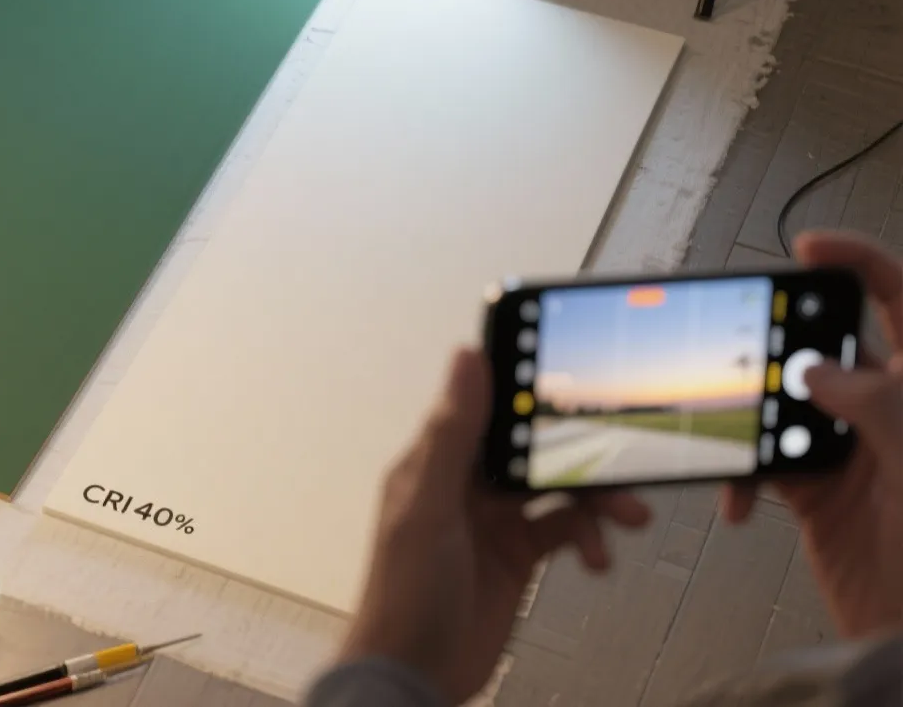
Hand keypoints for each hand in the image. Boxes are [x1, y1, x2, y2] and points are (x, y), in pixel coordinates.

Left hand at [340, 348, 650, 702]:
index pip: (488, 409)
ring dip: (596, 500)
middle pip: (535, 450)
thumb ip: (451, 435)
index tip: (576, 377)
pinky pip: (564, 530)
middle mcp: (466, 486)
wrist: (416, 673)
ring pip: (558, 489)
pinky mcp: (518, 555)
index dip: (529, 391)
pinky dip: (589, 538)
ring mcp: (494, 521)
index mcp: (437, 462)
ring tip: (627, 518)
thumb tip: (466, 358)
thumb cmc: (404, 593)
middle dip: (582, 452)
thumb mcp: (429, 507)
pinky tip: (599, 557)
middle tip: (624, 460)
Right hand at [721, 231, 902, 638]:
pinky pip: (759, 459)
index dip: (861, 262)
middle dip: (776, 342)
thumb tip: (819, 367)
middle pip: (826, 344)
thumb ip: (879, 407)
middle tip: (739, 341)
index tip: (810, 245)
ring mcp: (848, 449)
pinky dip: (737, 474)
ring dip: (744, 415)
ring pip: (781, 400)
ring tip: (725, 427)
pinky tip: (736, 498)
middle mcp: (886, 412)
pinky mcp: (812, 489)